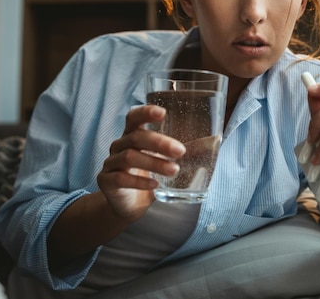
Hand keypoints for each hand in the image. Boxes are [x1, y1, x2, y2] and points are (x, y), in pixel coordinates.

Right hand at [97, 105, 185, 222]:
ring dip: (154, 163)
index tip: (163, 113)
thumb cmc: (149, 177)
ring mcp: (110, 163)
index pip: (134, 117)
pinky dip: (139, 181)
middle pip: (136, 137)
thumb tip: (214, 141)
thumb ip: (186, 152)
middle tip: (180, 151)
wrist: (128, 206)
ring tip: (174, 170)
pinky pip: (120, 178)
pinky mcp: (106, 181)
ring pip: (129, 157)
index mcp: (132, 135)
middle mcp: (119, 145)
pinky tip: (155, 186)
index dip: (146, 112)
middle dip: (159, 143)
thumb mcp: (168, 163)